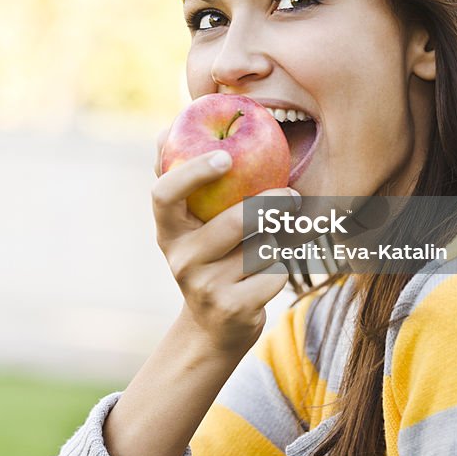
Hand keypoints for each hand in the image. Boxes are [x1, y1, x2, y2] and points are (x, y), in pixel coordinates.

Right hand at [152, 130, 292, 353]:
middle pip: (230, 222)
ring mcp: (204, 286)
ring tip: (283, 231)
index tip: (226, 155)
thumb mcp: (189, 224)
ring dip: (278, 237)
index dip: (193, 172)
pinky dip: (282, 268)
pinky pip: (273, 274)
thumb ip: (182, 179)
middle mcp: (179, 258)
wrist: (214, 327)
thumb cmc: (209, 257)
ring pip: (259, 247)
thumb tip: (167, 128)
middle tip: (291, 194)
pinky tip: (273, 271)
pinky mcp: (232, 308)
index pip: (165, 194)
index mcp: (167, 229)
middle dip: (268, 204)